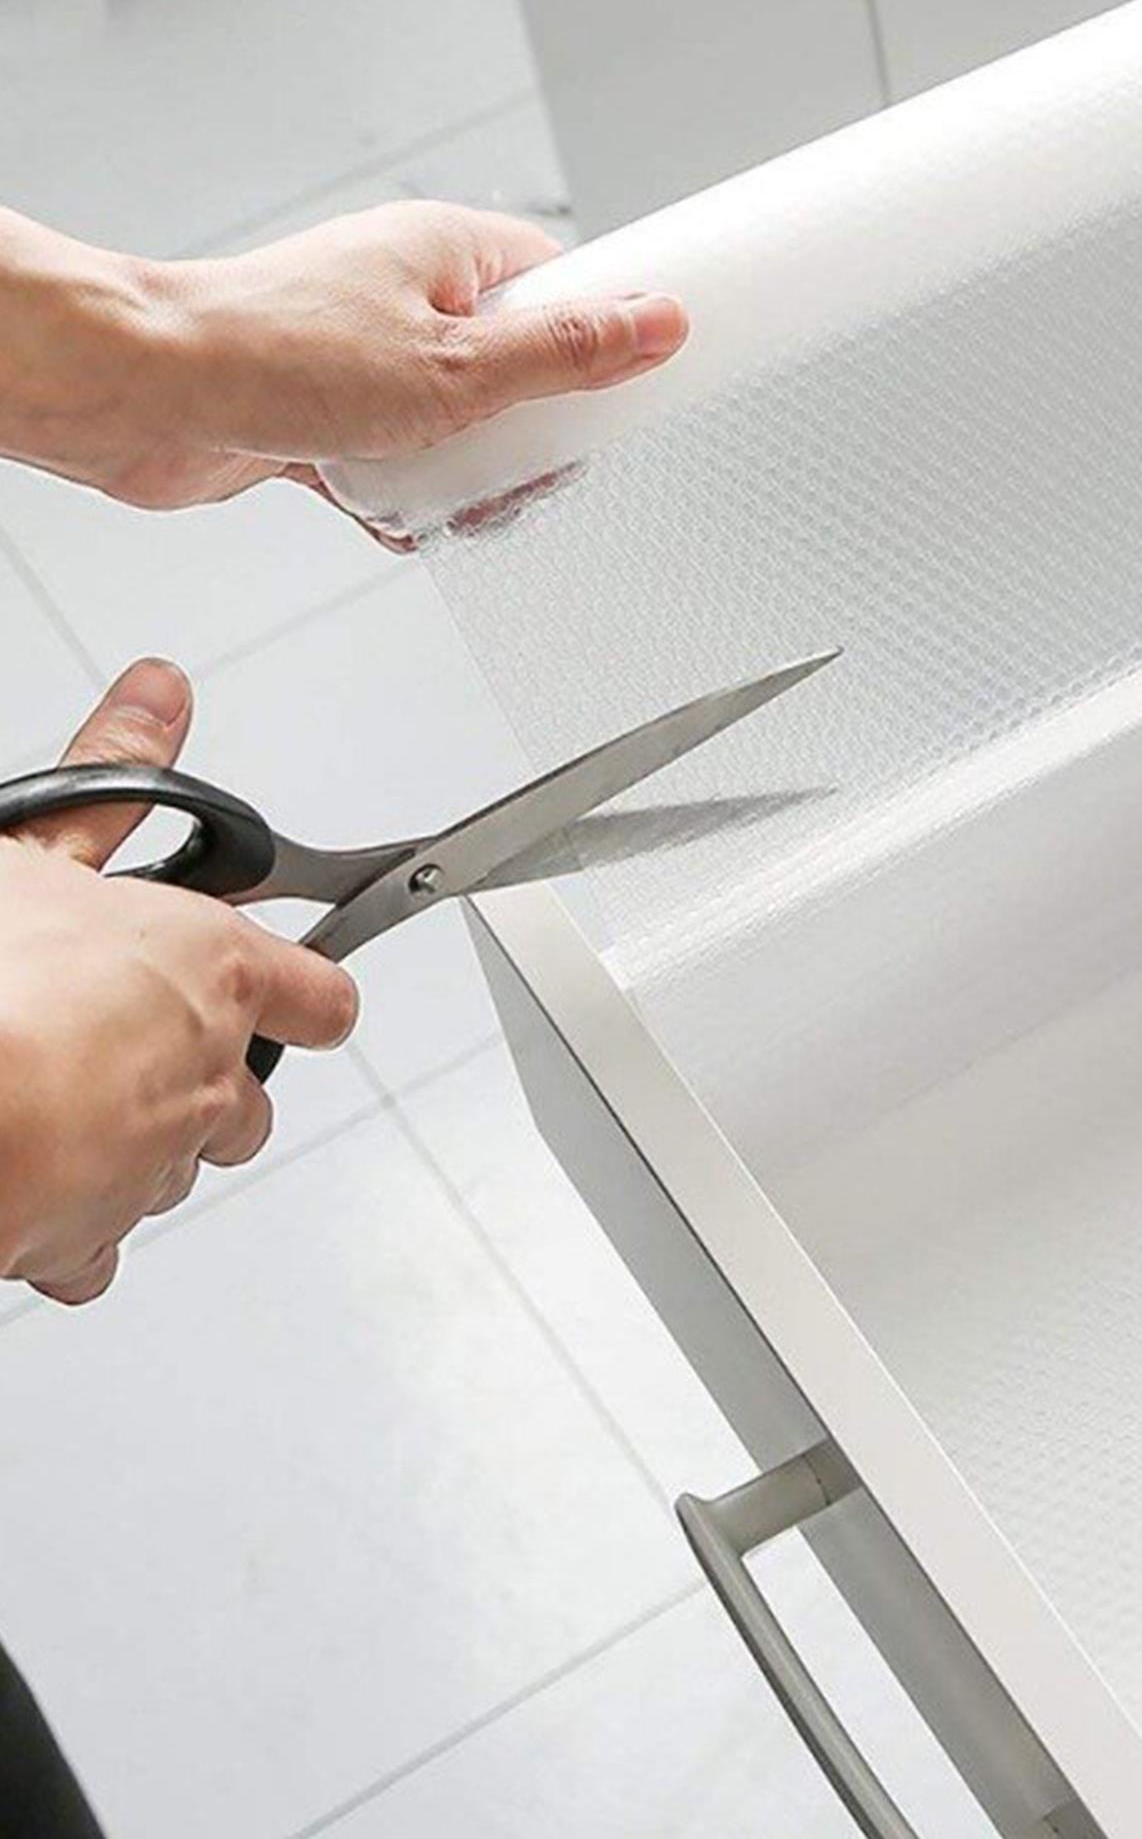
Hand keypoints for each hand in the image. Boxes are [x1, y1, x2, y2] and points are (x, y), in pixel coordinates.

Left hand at [0, 200, 687, 525]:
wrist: (142, 396)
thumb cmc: (277, 356)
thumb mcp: (461, 368)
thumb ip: (569, 353)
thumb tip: (661, 322)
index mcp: (444, 252)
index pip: (557, 281)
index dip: (597, 335)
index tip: (625, 384)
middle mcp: (403, 294)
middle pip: (514, 367)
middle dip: (526, 436)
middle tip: (522, 468)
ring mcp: (362, 355)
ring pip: (455, 424)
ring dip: (464, 476)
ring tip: (450, 499)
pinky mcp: (324, 412)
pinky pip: (395, 460)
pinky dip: (404, 496)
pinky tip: (399, 515)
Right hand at [0, 661, 358, 1304]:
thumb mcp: (32, 845)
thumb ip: (109, 776)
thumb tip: (160, 696)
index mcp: (212, 971)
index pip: (317, 993)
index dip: (309, 992)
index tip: (305, 992)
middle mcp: (206, 1073)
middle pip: (248, 1092)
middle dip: (204, 1073)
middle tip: (118, 1039)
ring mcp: (155, 1162)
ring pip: (181, 1160)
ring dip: (142, 1139)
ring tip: (60, 1101)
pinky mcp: (90, 1235)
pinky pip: (104, 1238)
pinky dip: (77, 1219)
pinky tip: (31, 1183)